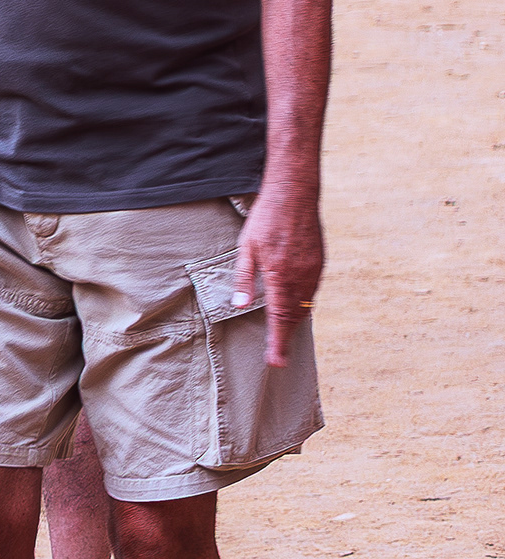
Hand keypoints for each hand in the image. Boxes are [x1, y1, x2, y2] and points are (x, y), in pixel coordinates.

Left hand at [231, 187, 321, 367]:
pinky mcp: (319, 264)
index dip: (278, 343)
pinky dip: (303, 303)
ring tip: (283, 333)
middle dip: (286, 337)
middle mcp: (301, 279)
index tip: (276, 362)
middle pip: (295, 317)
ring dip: (294, 320)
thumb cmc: (265, 220)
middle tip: (278, 354)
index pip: (279, 319)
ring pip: (305, 306)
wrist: (295, 196)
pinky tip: (294, 305)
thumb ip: (243, 279)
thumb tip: (239, 306)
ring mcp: (313, 272)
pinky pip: (312, 291)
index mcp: (281, 277)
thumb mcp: (246, 248)